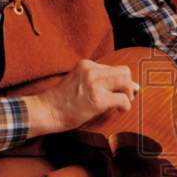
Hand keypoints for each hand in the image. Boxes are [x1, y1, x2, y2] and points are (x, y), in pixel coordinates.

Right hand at [24, 59, 139, 135]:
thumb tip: (126, 85)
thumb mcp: (78, 81)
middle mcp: (91, 70)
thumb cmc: (62, 101)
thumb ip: (97, 80)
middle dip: (129, 85)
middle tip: (127, 97)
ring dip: (129, 94)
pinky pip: (122, 99)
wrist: (47, 111)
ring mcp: (94, 84)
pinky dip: (125, 106)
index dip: (121, 80)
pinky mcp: (97, 99)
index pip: (113, 68)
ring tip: (123, 103)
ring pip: (126, 82)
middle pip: (124, 71)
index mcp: (86, 64)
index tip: (122, 90)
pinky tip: (119, 111)